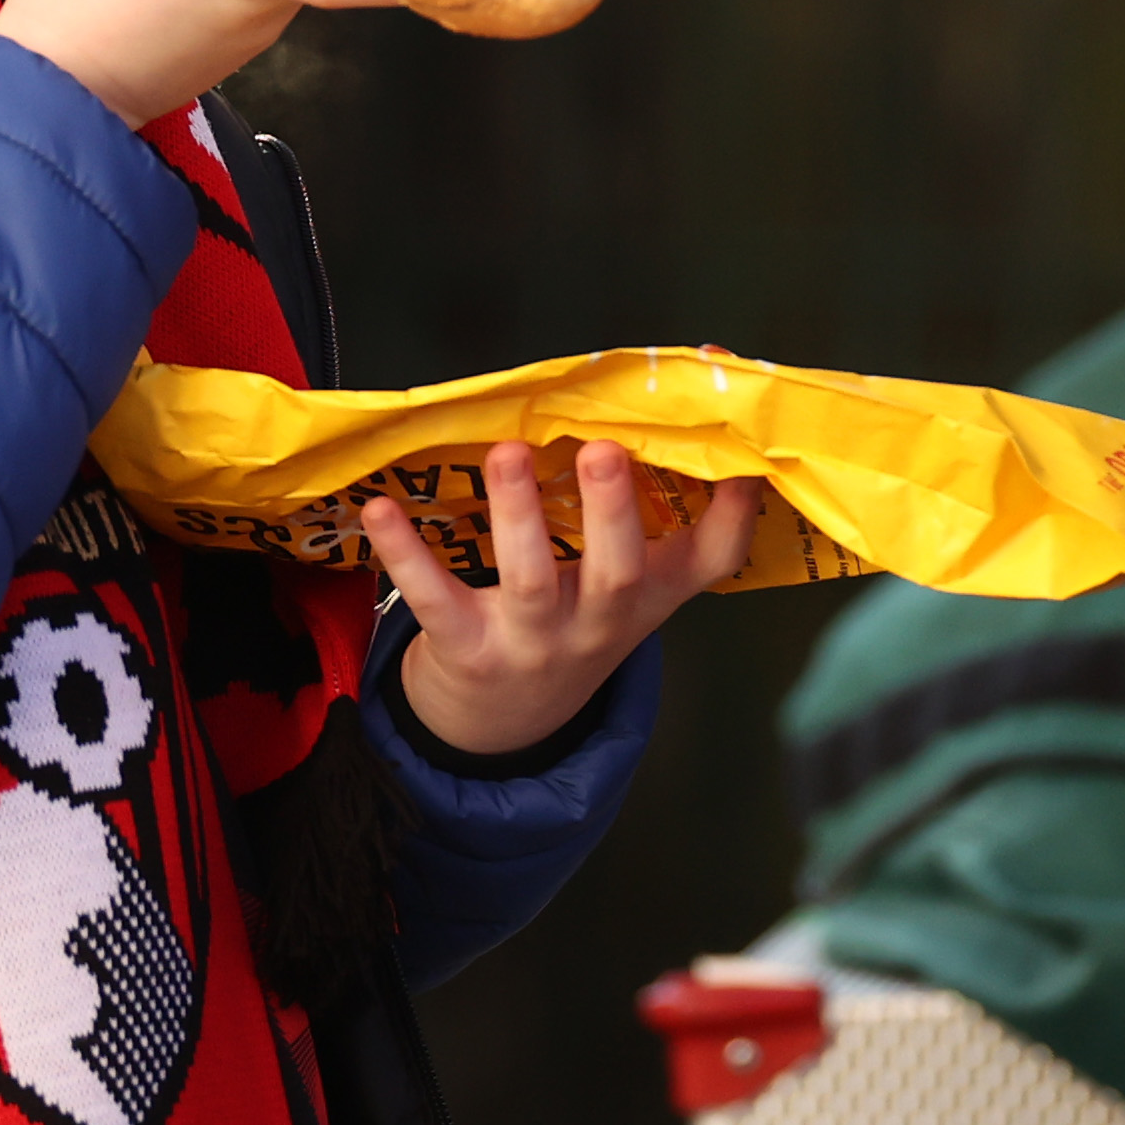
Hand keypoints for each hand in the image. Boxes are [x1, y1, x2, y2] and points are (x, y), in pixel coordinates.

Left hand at [359, 438, 764, 760]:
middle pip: (618, 574)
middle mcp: (598, 624)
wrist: (504, 730)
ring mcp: (532, 642)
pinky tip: (381, 510)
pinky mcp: (466, 651)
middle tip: (605, 450)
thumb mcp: (629, 584)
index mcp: (647, 596)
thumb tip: (667, 395)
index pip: (712, 560)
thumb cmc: (574, 622)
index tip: (743, 454)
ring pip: (531, 581)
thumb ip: (650, 511)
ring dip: (518, 516)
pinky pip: (436, 602)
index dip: (735, 510)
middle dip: (613, 511)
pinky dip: (406, 555)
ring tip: (509, 454)